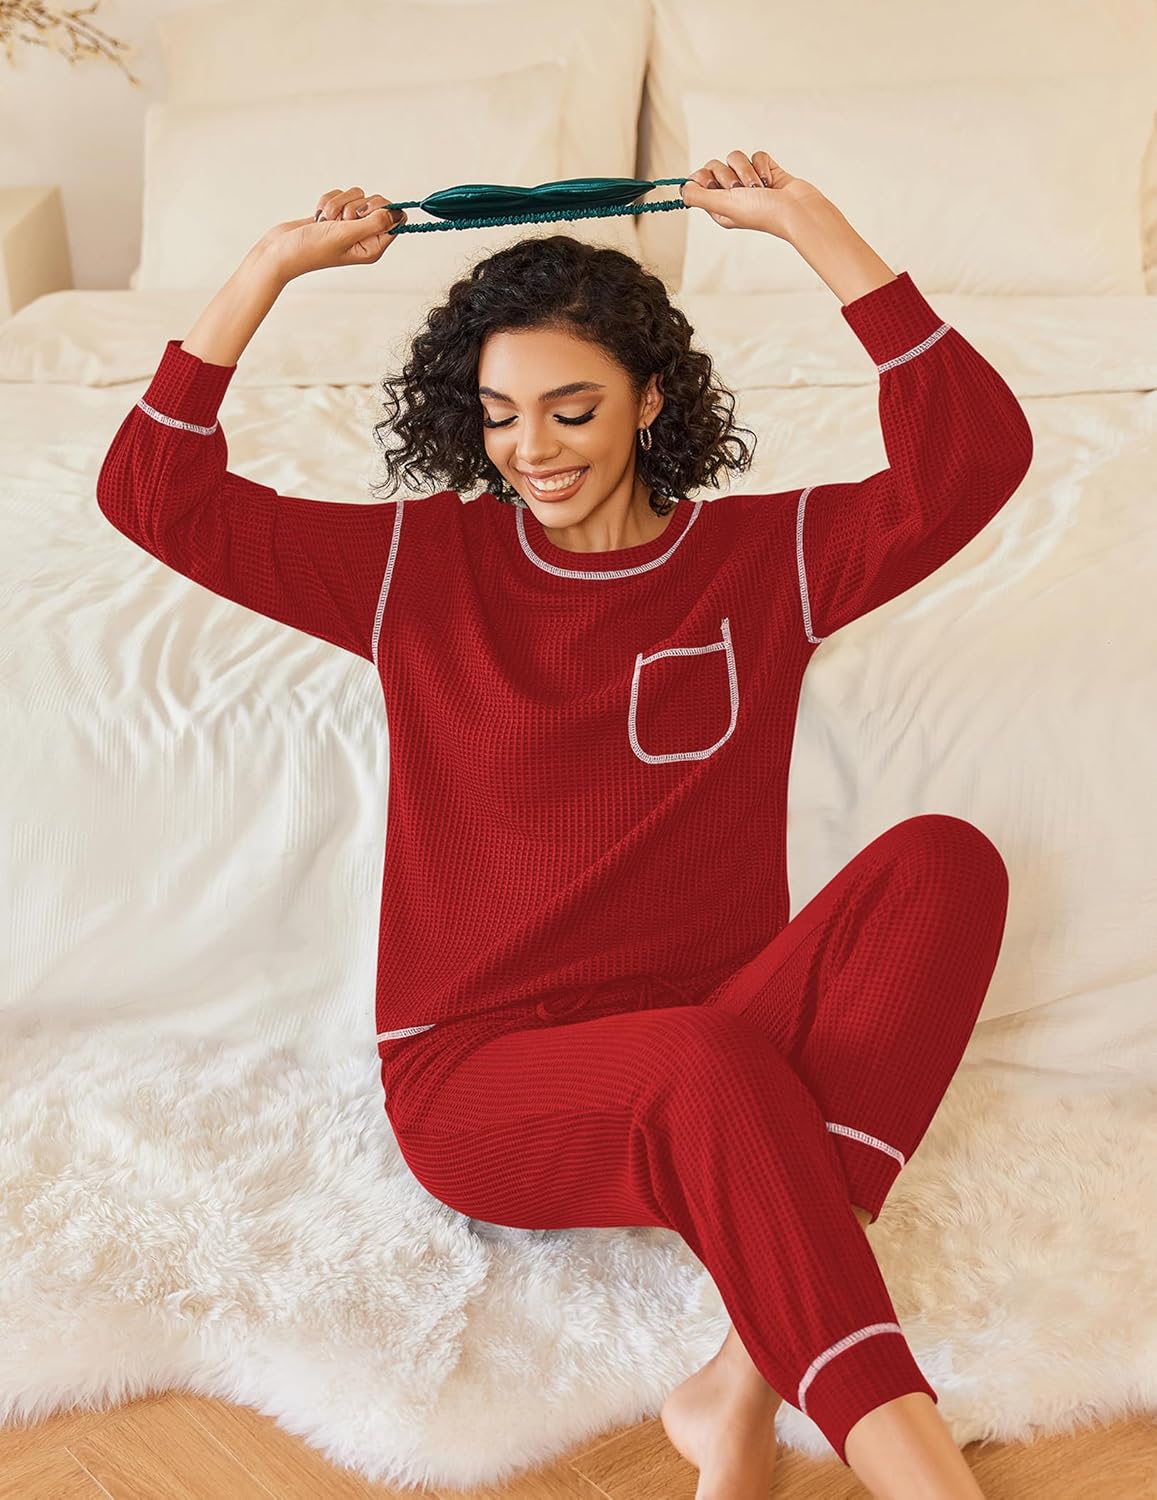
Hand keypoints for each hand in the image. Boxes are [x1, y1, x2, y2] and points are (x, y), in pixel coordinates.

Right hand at [257, 185, 407, 281]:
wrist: (281, 250)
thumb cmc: (312, 249)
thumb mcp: (346, 235)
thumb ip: (374, 223)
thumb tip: (398, 214)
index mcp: (373, 247)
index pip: (395, 220)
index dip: (383, 209)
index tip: (365, 212)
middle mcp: (364, 236)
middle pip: (377, 203)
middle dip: (356, 205)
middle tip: (342, 220)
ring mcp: (349, 225)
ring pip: (356, 196)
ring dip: (337, 204)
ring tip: (326, 222)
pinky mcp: (335, 215)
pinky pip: (340, 195)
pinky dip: (327, 202)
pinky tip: (318, 218)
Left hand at [680, 150, 825, 242]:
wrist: (796, 209)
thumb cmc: (762, 213)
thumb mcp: (724, 206)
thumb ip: (700, 197)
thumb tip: (682, 189)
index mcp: (718, 206)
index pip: (699, 180)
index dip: (703, 177)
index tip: (712, 183)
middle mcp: (731, 194)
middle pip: (715, 165)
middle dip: (728, 175)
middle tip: (740, 190)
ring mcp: (749, 181)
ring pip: (736, 157)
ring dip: (747, 172)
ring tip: (758, 188)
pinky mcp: (765, 170)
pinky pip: (756, 155)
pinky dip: (762, 166)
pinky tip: (770, 181)